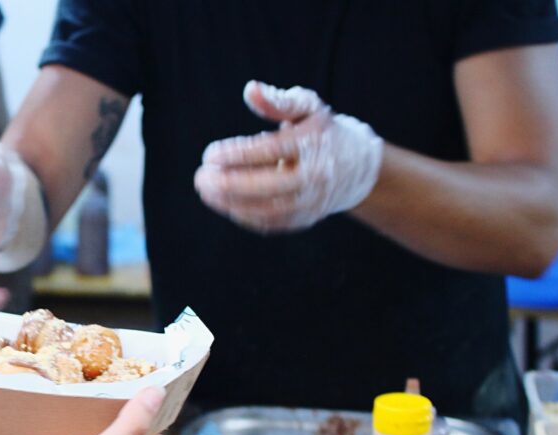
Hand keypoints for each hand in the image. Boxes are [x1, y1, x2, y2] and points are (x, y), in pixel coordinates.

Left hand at [194, 81, 382, 233]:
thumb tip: (250, 90)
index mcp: (314, 143)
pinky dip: (243, 215)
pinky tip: (222, 202)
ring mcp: (311, 201)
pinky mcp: (305, 219)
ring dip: (230, 203)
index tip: (208, 154)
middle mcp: (315, 175)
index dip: (236, 154)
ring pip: (266, 209)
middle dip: (228, 183)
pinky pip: (270, 222)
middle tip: (199, 177)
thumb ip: (277, 101)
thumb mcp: (307, 107)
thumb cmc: (322, 131)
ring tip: (205, 191)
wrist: (358, 168)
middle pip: (267, 185)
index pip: (269, 150)